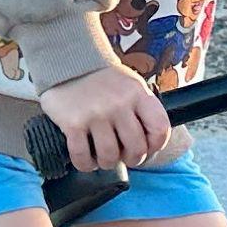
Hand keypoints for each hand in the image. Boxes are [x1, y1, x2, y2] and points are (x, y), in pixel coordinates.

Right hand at [39, 64, 172, 169]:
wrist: (66, 62)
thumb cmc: (102, 79)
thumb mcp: (130, 85)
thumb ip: (142, 109)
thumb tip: (150, 141)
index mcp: (137, 93)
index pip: (160, 128)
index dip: (156, 146)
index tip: (148, 149)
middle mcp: (119, 104)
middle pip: (136, 149)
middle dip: (131, 159)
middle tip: (123, 155)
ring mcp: (95, 114)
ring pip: (109, 157)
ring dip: (106, 162)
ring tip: (102, 156)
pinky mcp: (73, 123)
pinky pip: (82, 156)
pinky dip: (85, 164)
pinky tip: (86, 158)